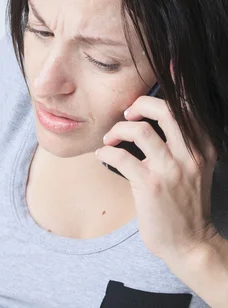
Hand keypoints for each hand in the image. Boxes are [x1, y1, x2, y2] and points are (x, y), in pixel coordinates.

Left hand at [95, 64, 218, 263]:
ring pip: (140, 129)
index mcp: (204, 147)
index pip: (191, 106)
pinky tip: (102, 155)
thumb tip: (157, 121)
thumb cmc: (186, 205)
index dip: (179, 83)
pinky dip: (106, 152)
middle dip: (140, 104)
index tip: (167, 66)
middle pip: (166, 109)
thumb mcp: (195, 170)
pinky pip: (121, 156)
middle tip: (127, 114)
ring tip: (110, 138)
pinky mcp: (150, 186)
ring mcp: (171, 170)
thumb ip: (184, 145)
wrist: (189, 242)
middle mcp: (191, 154)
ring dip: (118, 130)